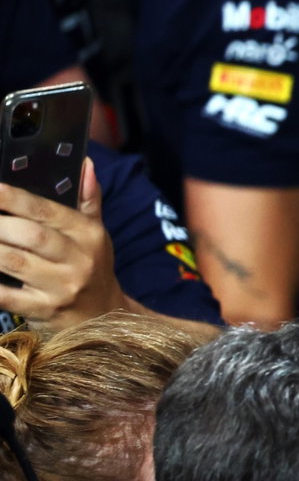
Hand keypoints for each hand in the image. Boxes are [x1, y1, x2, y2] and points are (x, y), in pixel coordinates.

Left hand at [0, 159, 126, 330]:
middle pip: (30, 235)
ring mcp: (61, 288)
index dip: (14, 198)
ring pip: (15, 262)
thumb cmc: (93, 268)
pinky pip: (8, 297)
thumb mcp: (96, 234)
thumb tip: (85, 164)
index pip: (47, 211)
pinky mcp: (45, 311)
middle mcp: (78, 261)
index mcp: (88, 236)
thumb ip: (87, 200)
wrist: (107, 316)